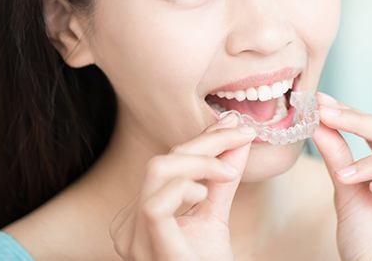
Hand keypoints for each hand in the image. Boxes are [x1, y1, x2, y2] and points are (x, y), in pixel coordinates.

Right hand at [109, 113, 255, 259]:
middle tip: (242, 135)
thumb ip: (222, 179)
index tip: (235, 126)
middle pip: (162, 161)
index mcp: (140, 214)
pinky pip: (156, 203)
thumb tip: (238, 137)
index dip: (202, 139)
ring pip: (157, 171)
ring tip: (228, 172)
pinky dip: (185, 187)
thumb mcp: (216, 216)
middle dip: (205, 142)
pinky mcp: (148, 247)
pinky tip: (204, 194)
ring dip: (199, 161)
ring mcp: (133, 238)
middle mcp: (130, 224)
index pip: (168, 163)